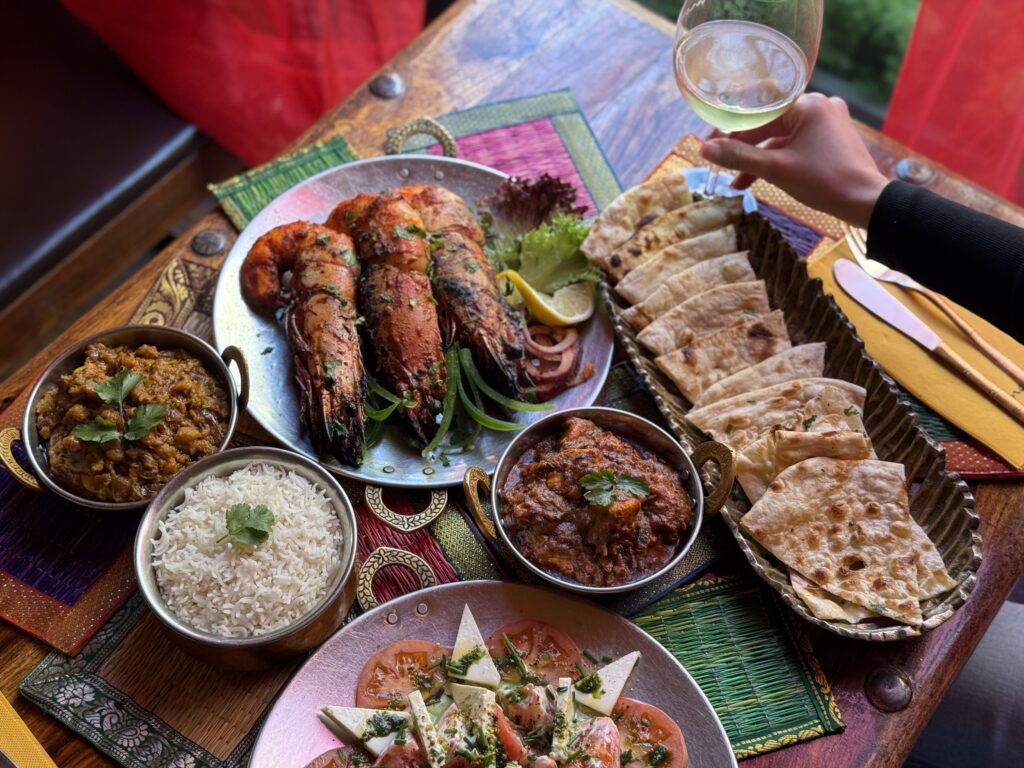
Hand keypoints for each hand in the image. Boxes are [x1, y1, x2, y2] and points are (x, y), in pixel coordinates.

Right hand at [700, 93, 889, 228]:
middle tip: (722, 164)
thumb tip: (704, 149)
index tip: (712, 144)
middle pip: (770, 122)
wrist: (865, 202)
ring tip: (738, 182)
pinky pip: (797, 142)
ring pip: (782, 135)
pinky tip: (762, 177)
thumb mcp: (776, 170)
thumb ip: (739, 157)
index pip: (759, 110)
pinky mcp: (832, 137)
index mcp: (808, 104)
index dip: (732, 128)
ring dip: (760, 157)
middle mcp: (819, 105)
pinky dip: (779, 158)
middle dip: (745, 147)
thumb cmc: (824, 182)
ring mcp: (828, 120)